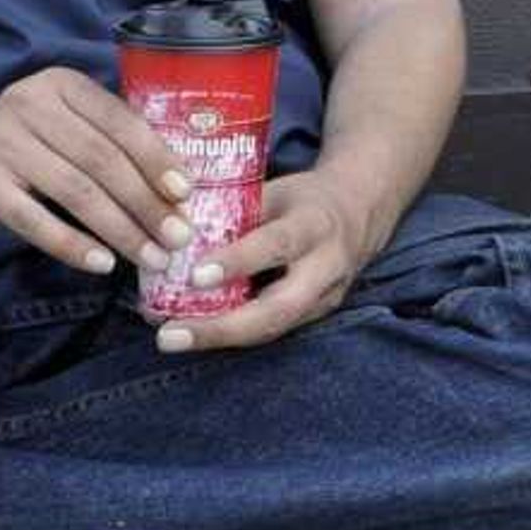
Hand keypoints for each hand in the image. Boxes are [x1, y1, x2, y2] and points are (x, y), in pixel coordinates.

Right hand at [0, 67, 191, 276]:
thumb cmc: (28, 147)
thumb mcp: (66, 127)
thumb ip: (112, 143)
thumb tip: (179, 190)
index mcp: (62, 85)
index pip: (120, 121)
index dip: (157, 158)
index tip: (186, 194)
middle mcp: (29, 104)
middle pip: (102, 159)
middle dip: (146, 203)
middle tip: (179, 238)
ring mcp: (1, 142)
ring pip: (75, 191)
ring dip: (120, 229)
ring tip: (151, 258)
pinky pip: (34, 220)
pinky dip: (72, 245)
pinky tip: (102, 264)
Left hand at [152, 168, 385, 352]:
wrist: (360, 215)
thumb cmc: (305, 199)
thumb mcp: (275, 191)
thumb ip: (235, 210)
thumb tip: (173, 225)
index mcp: (315, 225)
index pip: (277, 245)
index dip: (238, 261)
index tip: (195, 274)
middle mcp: (325, 269)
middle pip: (277, 309)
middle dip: (221, 327)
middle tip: (170, 334)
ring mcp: (324, 299)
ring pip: (272, 329)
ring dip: (219, 338)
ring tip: (172, 338)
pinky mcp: (314, 316)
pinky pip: (271, 331)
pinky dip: (231, 335)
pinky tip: (192, 333)